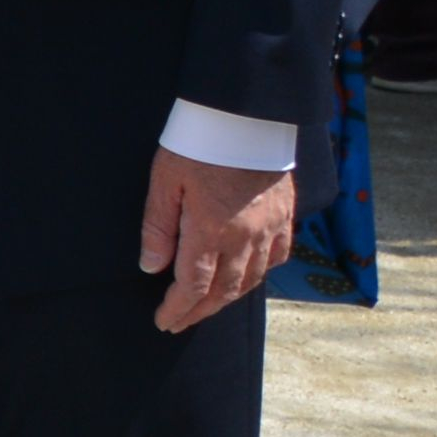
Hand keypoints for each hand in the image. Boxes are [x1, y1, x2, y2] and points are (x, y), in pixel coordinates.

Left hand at [140, 142, 294, 331]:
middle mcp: (244, 237)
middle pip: (224, 290)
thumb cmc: (199, 143)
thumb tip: (151, 266)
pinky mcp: (285, 214)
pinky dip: (261, 274)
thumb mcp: (165, 180)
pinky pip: (279, 256)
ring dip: (229, 298)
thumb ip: (158, 227)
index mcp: (210, 231)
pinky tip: (249, 277)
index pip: (193, 286)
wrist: (247, 115)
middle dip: (200, 311)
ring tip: (208, 306)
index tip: (165, 322)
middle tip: (181, 321)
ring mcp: (270, 227)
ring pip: (252, 278)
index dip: (178, 309)